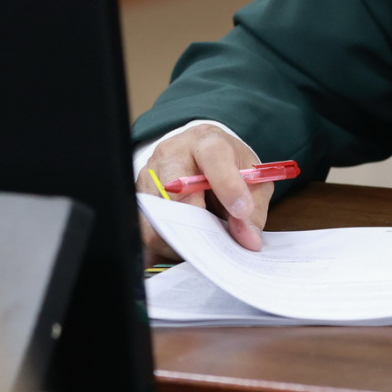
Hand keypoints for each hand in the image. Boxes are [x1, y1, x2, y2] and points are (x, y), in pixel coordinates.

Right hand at [135, 124, 272, 264]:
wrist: (197, 153)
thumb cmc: (227, 165)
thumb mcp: (252, 179)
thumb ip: (253, 208)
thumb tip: (248, 241)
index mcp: (206, 141)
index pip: (214, 157)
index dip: (228, 186)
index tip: (242, 211)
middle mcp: (172, 154)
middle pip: (176, 193)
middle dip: (198, 224)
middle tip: (218, 245)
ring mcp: (150, 174)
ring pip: (158, 219)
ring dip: (182, 242)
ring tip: (204, 248)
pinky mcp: (138, 197)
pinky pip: (146, 232)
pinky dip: (166, 247)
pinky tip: (185, 250)